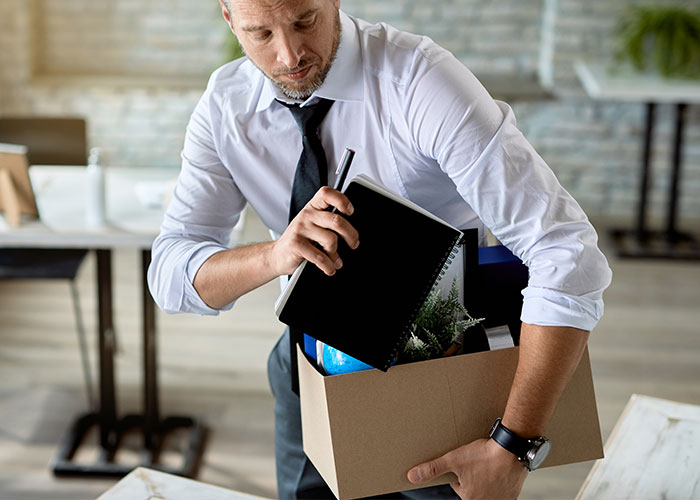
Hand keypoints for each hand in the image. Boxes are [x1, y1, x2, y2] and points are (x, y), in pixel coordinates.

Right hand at [270, 186, 359, 276]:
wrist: (277, 255)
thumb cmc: (299, 240)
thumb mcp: (312, 226)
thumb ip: (328, 223)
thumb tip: (352, 232)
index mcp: (312, 208)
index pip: (327, 194)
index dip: (342, 200)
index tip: (350, 211)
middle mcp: (306, 215)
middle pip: (336, 220)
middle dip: (351, 235)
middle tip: (354, 243)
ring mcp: (300, 229)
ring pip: (331, 240)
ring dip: (336, 255)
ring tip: (336, 261)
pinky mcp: (296, 245)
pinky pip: (320, 257)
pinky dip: (328, 266)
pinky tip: (329, 268)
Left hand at [407, 438, 527, 499]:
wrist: (512, 450)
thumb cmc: (486, 456)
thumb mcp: (453, 460)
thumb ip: (432, 469)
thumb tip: (413, 476)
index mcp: (469, 498)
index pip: (457, 486)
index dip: (459, 472)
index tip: (466, 463)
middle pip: (472, 487)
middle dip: (473, 475)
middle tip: (478, 462)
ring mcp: (500, 499)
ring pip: (487, 488)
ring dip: (486, 478)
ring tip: (488, 464)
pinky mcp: (512, 494)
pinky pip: (501, 488)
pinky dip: (499, 479)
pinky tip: (498, 468)